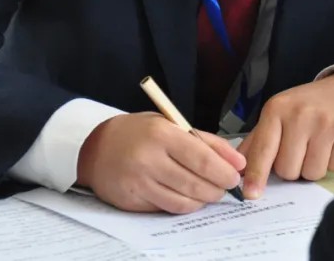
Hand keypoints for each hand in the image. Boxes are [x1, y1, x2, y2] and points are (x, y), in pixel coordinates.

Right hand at [76, 112, 245, 213]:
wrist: (96, 148)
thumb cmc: (138, 133)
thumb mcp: (171, 124)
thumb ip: (206, 141)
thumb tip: (237, 161)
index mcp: (161, 134)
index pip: (202, 159)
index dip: (224, 172)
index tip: (235, 176)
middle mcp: (149, 159)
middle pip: (195, 184)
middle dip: (217, 189)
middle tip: (225, 187)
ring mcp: (139, 183)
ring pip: (183, 202)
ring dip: (203, 200)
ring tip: (209, 192)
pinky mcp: (133, 201)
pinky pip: (167, 209)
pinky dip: (184, 206)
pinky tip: (188, 197)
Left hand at [238, 70, 333, 198]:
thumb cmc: (307, 106)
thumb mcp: (278, 113)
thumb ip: (257, 141)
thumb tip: (238, 170)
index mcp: (277, 109)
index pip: (264, 149)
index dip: (256, 174)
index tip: (250, 194)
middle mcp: (300, 114)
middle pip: (288, 170)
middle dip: (292, 168)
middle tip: (299, 150)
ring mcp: (326, 123)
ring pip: (311, 173)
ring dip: (312, 167)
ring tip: (317, 146)